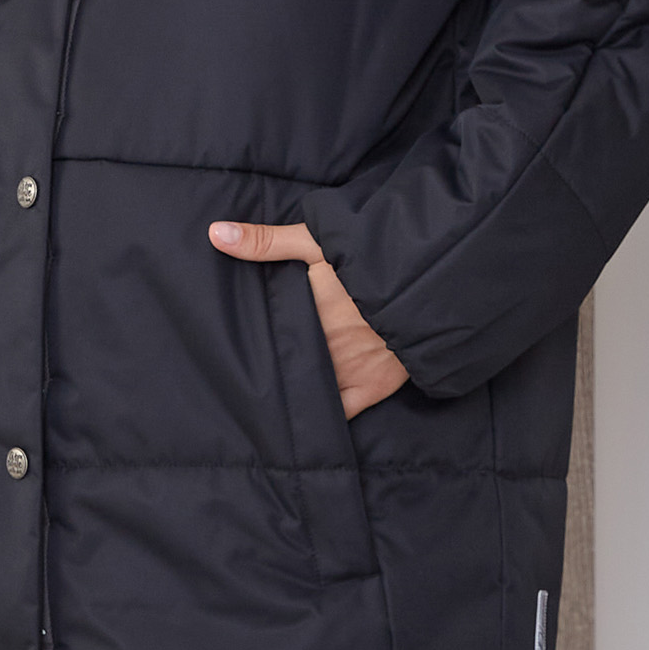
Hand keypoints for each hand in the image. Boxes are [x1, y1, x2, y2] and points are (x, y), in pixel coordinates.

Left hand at [208, 220, 408, 419]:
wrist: (433, 280)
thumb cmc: (370, 255)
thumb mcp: (316, 240)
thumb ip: (266, 241)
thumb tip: (215, 234)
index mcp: (303, 318)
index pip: (266, 342)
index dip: (251, 346)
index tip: (232, 353)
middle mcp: (322, 351)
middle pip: (287, 366)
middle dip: (272, 368)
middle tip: (248, 374)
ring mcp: (348, 373)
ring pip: (308, 392)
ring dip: (296, 388)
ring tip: (274, 394)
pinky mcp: (375, 387)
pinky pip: (340, 413)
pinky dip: (324, 413)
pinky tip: (308, 416)